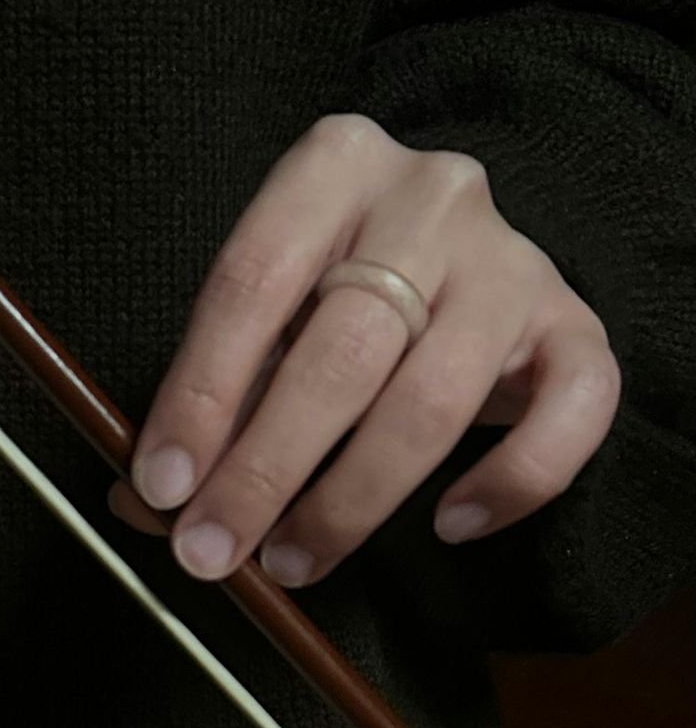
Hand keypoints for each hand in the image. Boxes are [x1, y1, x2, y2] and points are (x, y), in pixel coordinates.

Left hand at [112, 113, 621, 586]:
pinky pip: (568, 414)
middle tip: (214, 551)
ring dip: (353, 499)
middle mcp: (431, 198)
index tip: (162, 486)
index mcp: (332, 166)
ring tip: (295, 560)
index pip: (251, 283)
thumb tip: (146, 502)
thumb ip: (211, 396)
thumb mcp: (268, 313)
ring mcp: (514, 261)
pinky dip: (508, 483)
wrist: (469, 254)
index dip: (200, 394)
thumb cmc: (343, 284)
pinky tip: (450, 524)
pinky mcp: (579, 325)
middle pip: (342, 349)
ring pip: (435, 397)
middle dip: (266, 468)